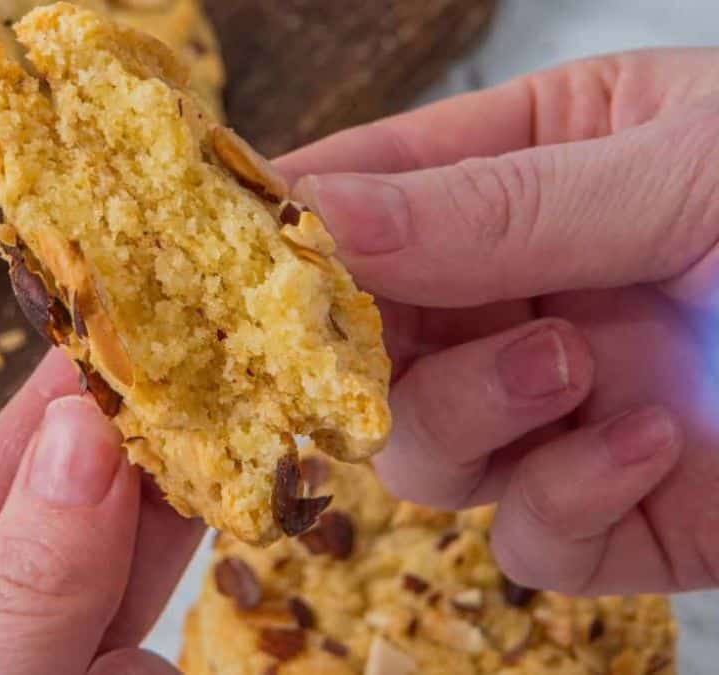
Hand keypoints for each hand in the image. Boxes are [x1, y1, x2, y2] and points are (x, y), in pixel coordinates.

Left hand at [0, 351, 201, 673]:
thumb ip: (21, 591)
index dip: (38, 414)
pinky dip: (151, 669)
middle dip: (122, 470)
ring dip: (155, 563)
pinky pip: (139, 668)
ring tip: (217, 490)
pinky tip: (147, 667)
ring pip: (113, 604)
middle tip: (188, 383)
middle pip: (51, 541)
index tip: (103, 330)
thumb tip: (79, 439)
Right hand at [279, 47, 718, 595]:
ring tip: (568, 368)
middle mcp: (532, 293)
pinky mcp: (622, 512)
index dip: (291, 225)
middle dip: (363, 349)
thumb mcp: (683, 167)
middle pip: (365, 342)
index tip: (230, 254)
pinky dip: (570, 501)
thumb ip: (494, 204)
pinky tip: (655, 442)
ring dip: (472, 415)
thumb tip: (318, 217)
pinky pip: (531, 539)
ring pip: (423, 450)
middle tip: (372, 339)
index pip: (368, 193)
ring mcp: (568, 408)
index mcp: (536, 170)